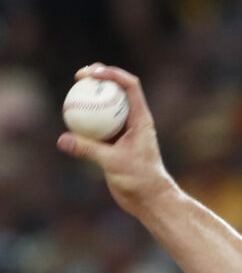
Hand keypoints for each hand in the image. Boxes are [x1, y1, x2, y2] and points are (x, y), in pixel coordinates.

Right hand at [56, 64, 176, 215]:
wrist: (149, 199)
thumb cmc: (140, 180)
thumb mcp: (113, 162)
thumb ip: (88, 149)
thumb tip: (62, 139)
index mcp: (141, 119)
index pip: (130, 87)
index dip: (113, 74)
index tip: (93, 73)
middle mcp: (133, 122)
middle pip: (117, 91)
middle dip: (100, 78)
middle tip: (80, 75)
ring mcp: (123, 132)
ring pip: (106, 108)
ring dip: (92, 98)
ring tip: (73, 90)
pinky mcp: (114, 144)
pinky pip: (97, 126)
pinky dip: (85, 120)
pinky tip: (68, 118)